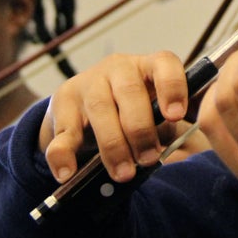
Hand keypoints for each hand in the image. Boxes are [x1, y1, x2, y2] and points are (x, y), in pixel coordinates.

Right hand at [42, 51, 188, 183]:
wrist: (83, 107)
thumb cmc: (131, 111)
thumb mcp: (154, 111)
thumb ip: (167, 128)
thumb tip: (175, 155)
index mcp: (148, 66)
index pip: (164, 64)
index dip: (172, 88)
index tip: (175, 116)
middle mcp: (118, 68)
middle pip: (130, 91)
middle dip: (141, 129)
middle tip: (148, 159)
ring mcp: (88, 83)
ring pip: (100, 109)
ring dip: (113, 145)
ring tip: (124, 173)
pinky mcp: (62, 103)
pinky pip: (62, 130)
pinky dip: (63, 154)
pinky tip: (68, 173)